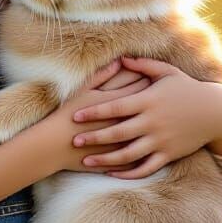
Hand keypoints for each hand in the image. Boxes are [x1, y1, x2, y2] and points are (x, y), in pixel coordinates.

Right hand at [45, 60, 153, 174]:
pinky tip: (155, 148)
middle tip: (166, 96)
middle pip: (152, 111)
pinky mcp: (122, 161)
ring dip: (157, 130)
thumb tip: (119, 61)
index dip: (151, 82)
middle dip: (160, 103)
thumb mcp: (84, 91)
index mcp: (119, 104)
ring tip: (162, 122)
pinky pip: (143, 159)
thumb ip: (104, 75)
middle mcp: (127, 124)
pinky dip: (150, 153)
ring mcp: (126, 143)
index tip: (157, 78)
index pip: (143, 88)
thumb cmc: (67, 114)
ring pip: (150, 138)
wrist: (55, 145)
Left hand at [69, 56, 221, 179]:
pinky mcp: (169, 154)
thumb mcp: (167, 72)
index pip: (115, 107)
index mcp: (148, 101)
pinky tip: (112, 173)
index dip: (94, 112)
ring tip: (86, 162)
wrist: (215, 111)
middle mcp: (153, 122)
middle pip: (117, 133)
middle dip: (94, 138)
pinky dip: (128, 173)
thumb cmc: (187, 88)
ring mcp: (161, 140)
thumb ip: (143, 66)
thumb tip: (121, 58)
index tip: (75, 117)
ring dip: (105, 160)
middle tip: (74, 141)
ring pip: (128, 154)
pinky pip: (145, 168)